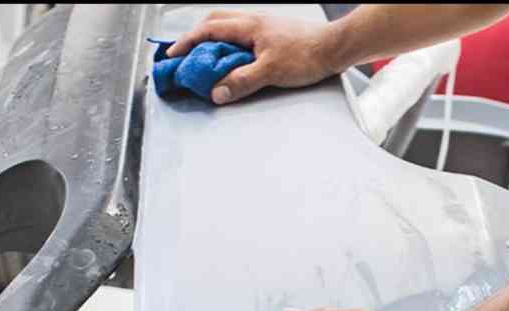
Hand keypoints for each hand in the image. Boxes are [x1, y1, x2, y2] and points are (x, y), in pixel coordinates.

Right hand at [167, 11, 345, 104]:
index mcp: (248, 26)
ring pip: (229, 27)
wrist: (335, 48)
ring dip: (214, 40)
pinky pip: (243, 36)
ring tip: (206, 59)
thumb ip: (241, 82)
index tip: (172, 55)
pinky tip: (234, 60)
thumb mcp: (271, 71)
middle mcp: (253, 21)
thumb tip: (216, 92)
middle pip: (215, 21)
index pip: (208, 30)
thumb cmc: (307, 54)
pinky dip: (230, 46)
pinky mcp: (273, 35)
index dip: (187, 42)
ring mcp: (264, 27)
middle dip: (196, 36)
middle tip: (185, 53)